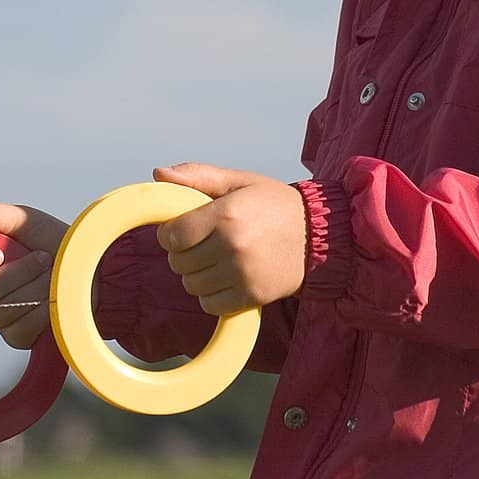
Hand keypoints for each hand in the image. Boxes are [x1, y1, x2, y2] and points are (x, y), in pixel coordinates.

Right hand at [0, 202, 94, 350]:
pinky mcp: (20, 337)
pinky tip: (56, 297)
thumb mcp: (23, 220)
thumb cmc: (52, 240)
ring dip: (37, 287)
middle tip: (43, 256)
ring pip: (5, 311)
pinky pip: (22, 328)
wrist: (90, 265)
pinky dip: (43, 310)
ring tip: (54, 272)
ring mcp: (2, 319)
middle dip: (20, 271)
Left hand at [150, 163, 308, 315]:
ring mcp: (243, 274)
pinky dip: (212, 295)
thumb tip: (158, 173)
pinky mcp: (252, 296)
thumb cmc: (273, 204)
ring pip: (191, 285)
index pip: (172, 236)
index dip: (171, 234)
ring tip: (217, 259)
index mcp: (226, 213)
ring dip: (197, 274)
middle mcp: (232, 245)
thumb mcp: (239, 181)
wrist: (319, 234)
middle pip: (179, 262)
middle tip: (203, 242)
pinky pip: (210, 304)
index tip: (183, 230)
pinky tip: (227, 277)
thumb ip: (197, 176)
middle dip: (184, 252)